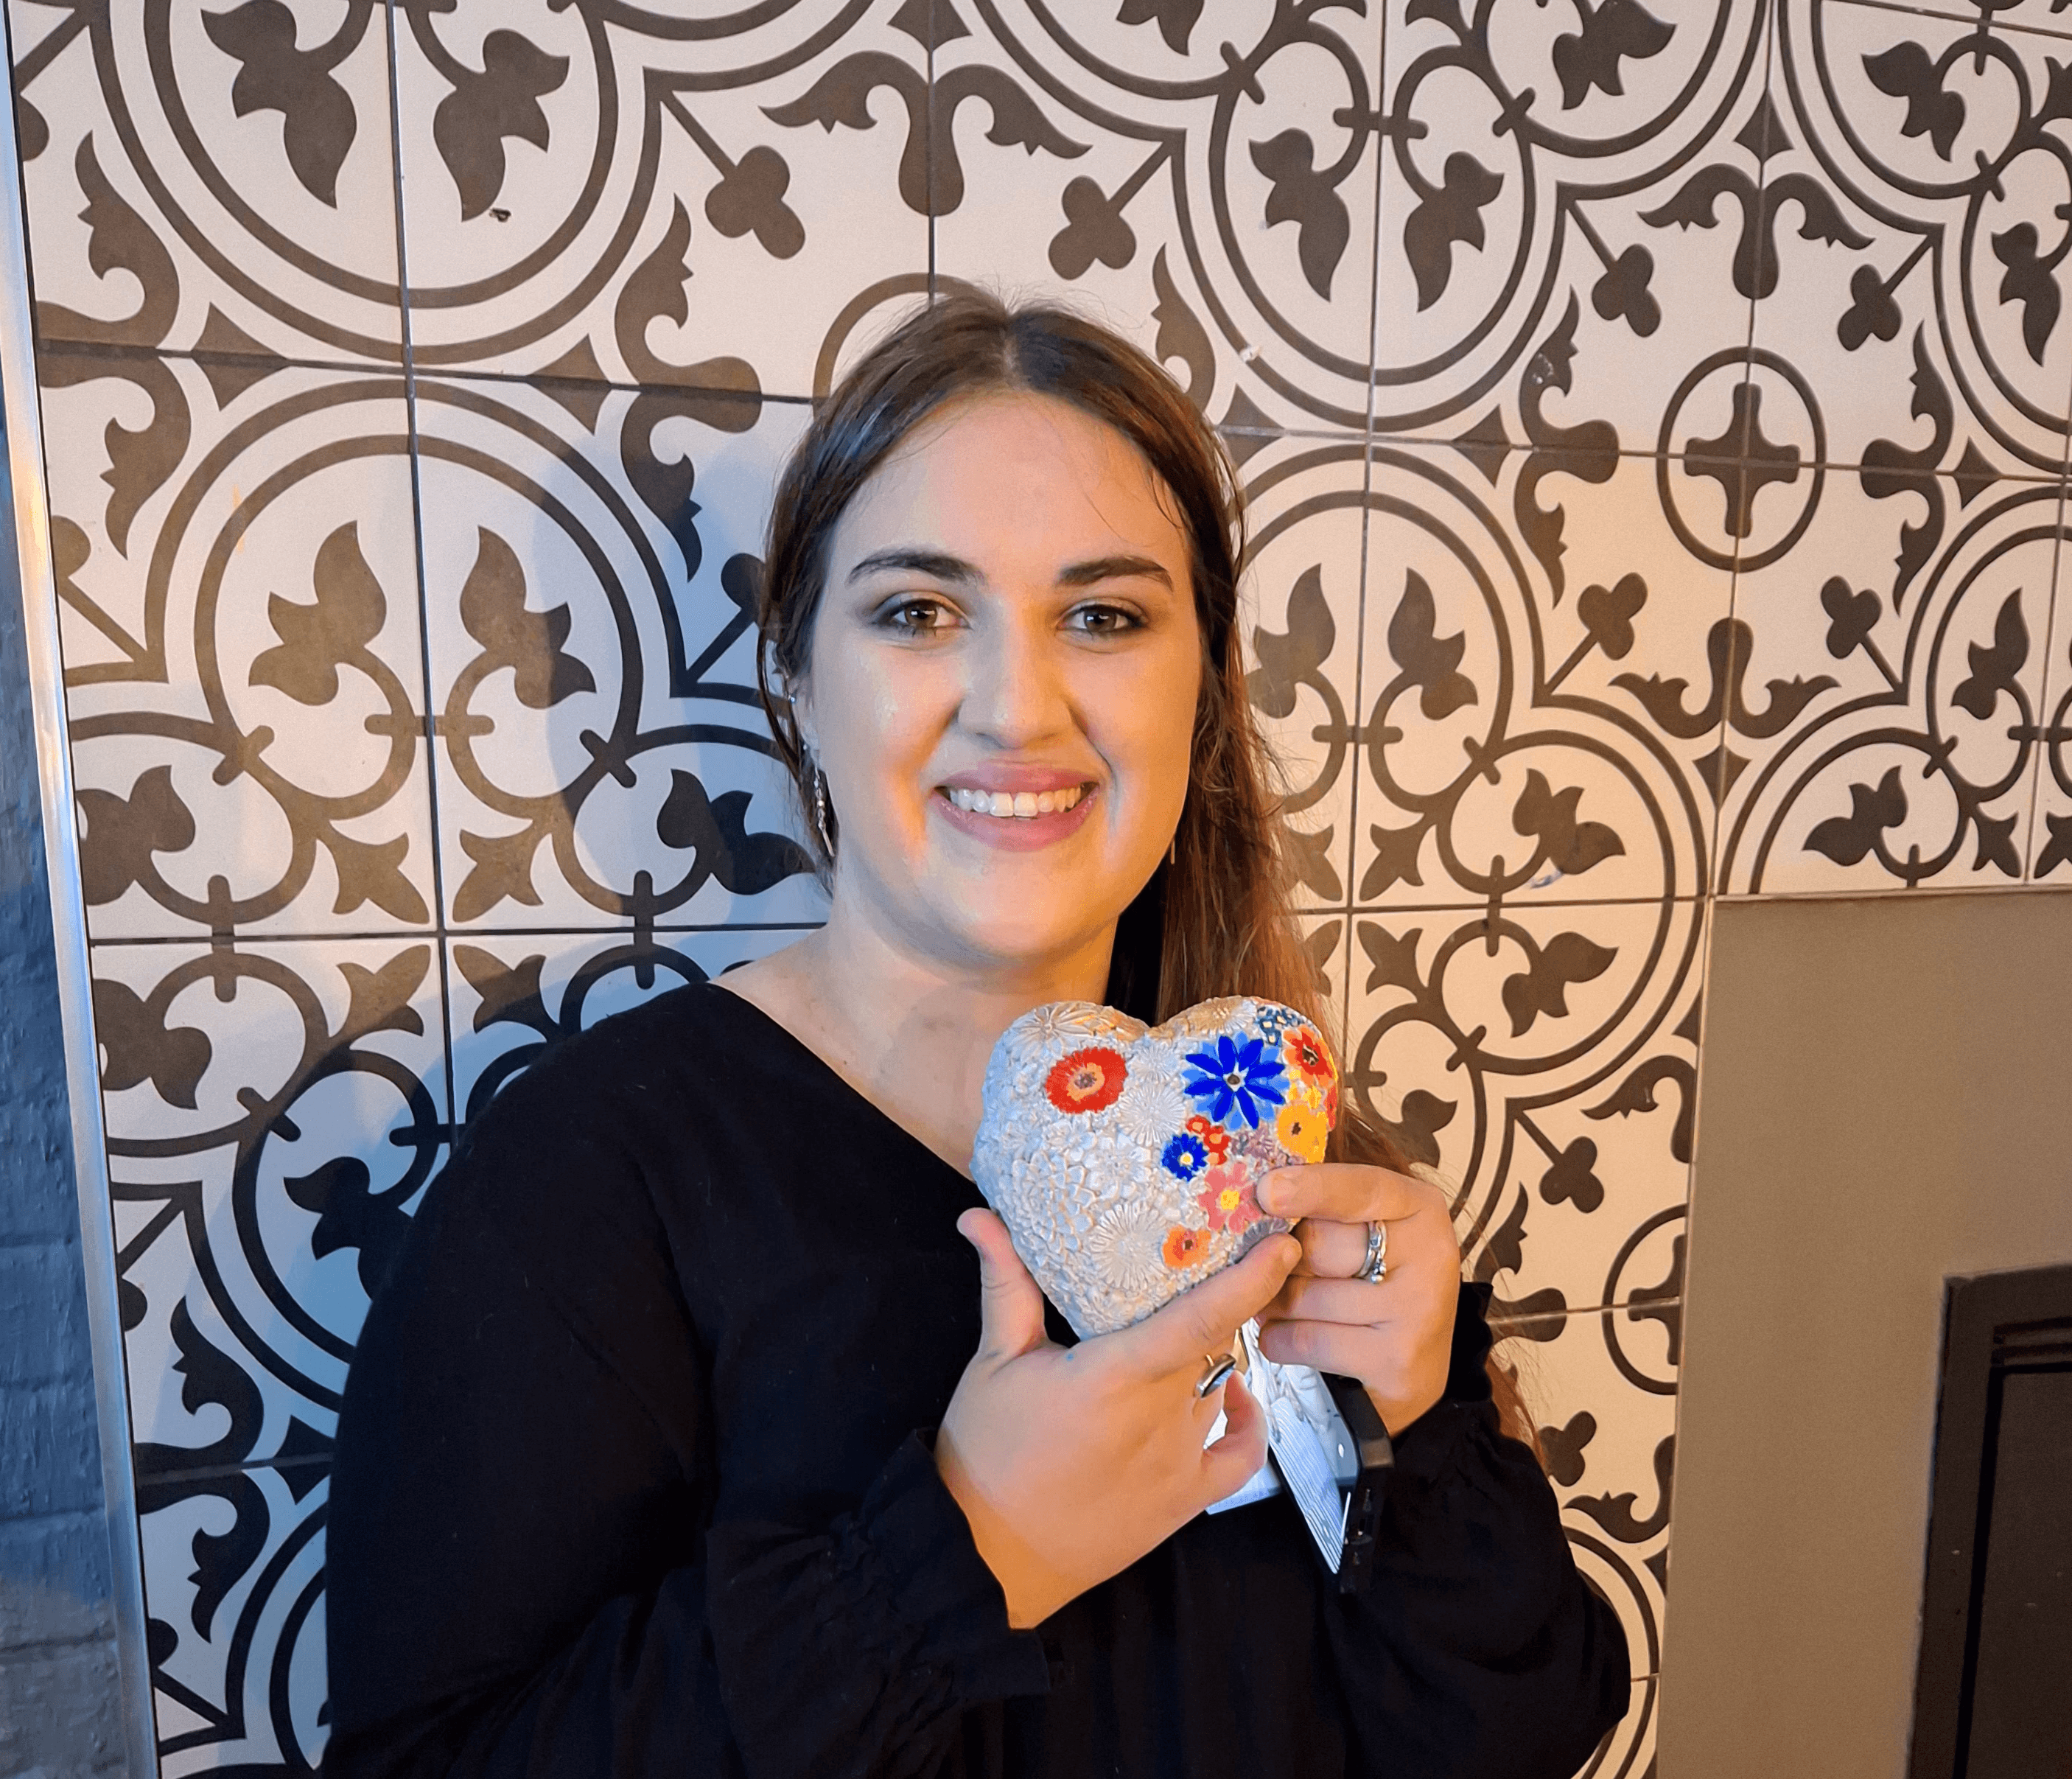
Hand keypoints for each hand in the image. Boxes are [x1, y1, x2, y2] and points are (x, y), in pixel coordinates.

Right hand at [935, 1208, 1299, 1628]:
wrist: (986, 1557)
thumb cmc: (985, 1453)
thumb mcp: (993, 1361)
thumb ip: (1005, 1283)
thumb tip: (978, 1215)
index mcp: (1112, 1378)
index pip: (1199, 1320)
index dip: (1249, 1280)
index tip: (1286, 1243)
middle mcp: (1157, 1420)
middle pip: (1217, 1345)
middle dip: (1222, 1305)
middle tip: (1213, 1268)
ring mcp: (1177, 1465)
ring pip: (1221, 1388)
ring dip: (1215, 1357)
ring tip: (1193, 1329)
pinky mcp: (1184, 1503)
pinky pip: (1240, 1458)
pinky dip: (1247, 1423)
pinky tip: (1235, 1395)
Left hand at [1254, 1164, 1458, 1434]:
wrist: (1416, 1366)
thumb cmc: (1376, 1284)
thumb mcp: (1366, 1229)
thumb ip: (1324, 1206)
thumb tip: (1260, 1192)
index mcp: (1420, 1208)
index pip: (1361, 1189)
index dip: (1311, 1188)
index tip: (1266, 1190)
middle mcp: (1429, 1255)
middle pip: (1319, 1244)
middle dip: (1282, 1259)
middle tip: (1279, 1269)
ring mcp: (1417, 1312)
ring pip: (1305, 1296)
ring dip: (1275, 1302)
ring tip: (1283, 1304)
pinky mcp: (1395, 1361)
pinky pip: (1305, 1340)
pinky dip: (1279, 1339)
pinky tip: (1286, 1335)